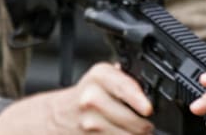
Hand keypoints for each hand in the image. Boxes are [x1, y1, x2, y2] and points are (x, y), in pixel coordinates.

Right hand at [0, 62, 152, 133]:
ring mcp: (89, 124)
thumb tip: (151, 87)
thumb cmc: (84, 95)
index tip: (147, 109)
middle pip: (132, 120)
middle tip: (146, 122)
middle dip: (145, 125)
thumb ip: (124, 78)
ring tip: (134, 130)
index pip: (123, 87)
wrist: (54, 117)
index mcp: (99, 77)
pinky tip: (120, 133)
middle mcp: (92, 99)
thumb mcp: (101, 77)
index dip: (138, 100)